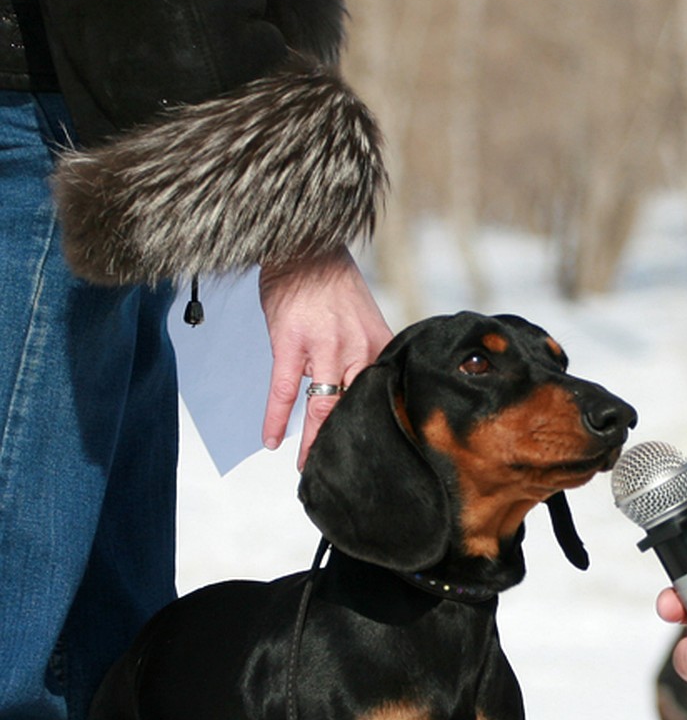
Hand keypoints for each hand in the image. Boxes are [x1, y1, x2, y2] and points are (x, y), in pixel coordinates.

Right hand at [258, 247, 392, 466]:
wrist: (305, 247)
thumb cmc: (332, 284)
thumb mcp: (365, 320)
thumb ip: (367, 355)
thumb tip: (365, 389)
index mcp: (379, 346)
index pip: (382, 397)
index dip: (377, 428)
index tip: (374, 454)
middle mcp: (358, 349)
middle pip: (355, 409)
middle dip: (348, 443)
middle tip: (343, 472)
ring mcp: (325, 347)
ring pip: (323, 406)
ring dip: (314, 441)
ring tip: (308, 468)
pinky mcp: (291, 342)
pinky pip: (284, 390)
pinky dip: (276, 419)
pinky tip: (271, 441)